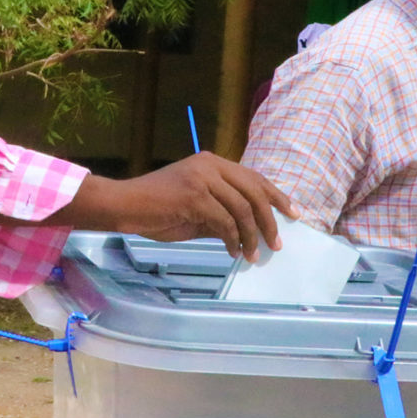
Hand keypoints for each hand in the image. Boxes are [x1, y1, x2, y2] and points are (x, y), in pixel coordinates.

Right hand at [66, 154, 295, 260]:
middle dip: (270, 219)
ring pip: (242, 209)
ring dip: (251, 236)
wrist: (124, 205)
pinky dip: (232, 240)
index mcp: (212, 162)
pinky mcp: (194, 196)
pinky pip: (224, 222)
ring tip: (253, 255)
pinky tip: (233, 252)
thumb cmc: (156, 209)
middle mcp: (210, 165)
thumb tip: (248, 231)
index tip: (292, 213)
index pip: (254, 177)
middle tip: (277, 242)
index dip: (276, 195)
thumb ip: (221, 214)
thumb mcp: (195, 209)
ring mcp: (202, 179)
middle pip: (254, 192)